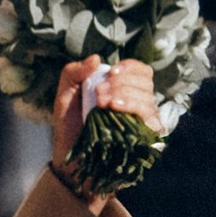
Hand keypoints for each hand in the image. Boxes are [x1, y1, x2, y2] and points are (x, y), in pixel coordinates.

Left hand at [52, 55, 156, 171]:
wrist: (69, 158)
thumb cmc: (69, 126)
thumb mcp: (65, 95)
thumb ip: (74, 72)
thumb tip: (97, 58)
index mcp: (123, 90)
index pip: (142, 71)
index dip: (129, 68)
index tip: (110, 74)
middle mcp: (137, 103)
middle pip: (145, 81)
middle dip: (121, 83)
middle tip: (98, 94)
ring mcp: (142, 121)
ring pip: (148, 98)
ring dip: (123, 94)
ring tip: (101, 104)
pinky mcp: (144, 137)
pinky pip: (150, 118)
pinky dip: (133, 107)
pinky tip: (115, 108)